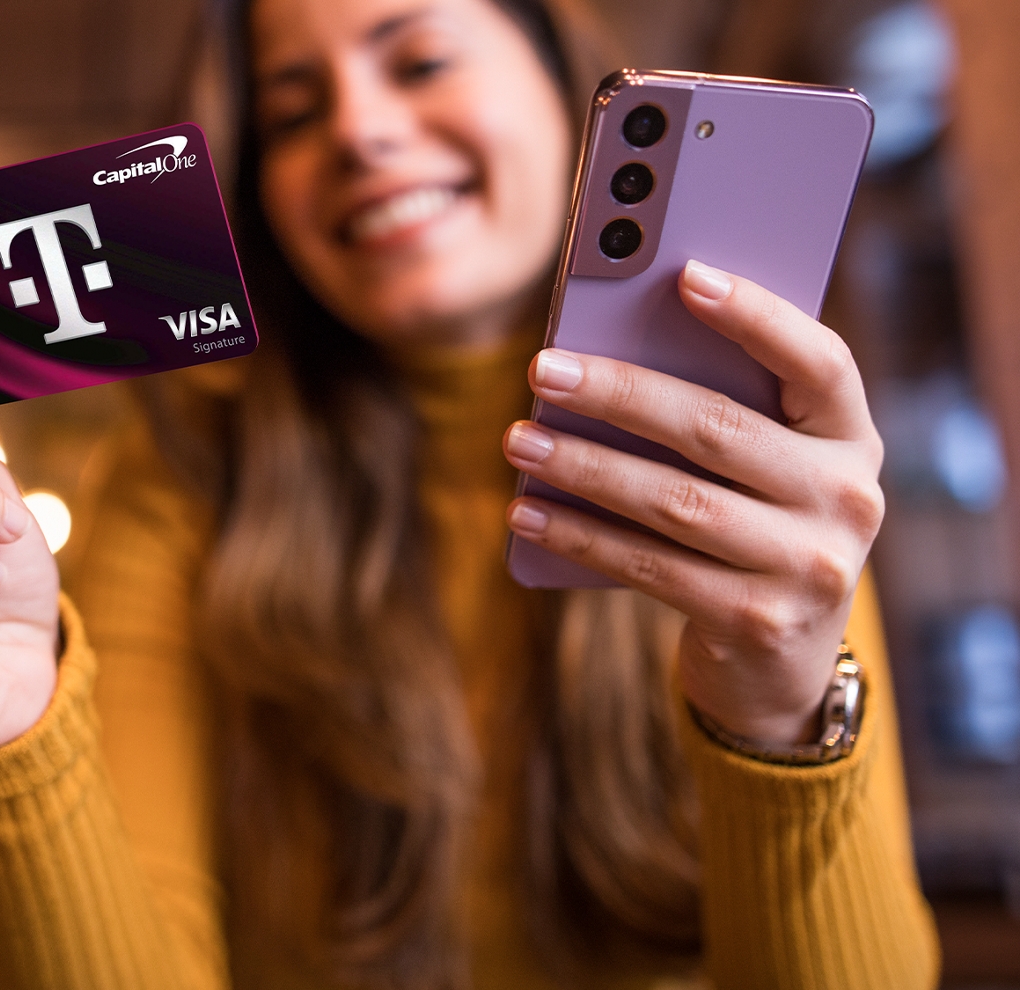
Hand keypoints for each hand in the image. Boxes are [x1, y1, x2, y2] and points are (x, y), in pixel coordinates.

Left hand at [503, 260, 884, 744]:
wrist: (779, 663)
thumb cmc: (754, 529)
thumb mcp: (765, 469)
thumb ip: (724, 411)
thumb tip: (606, 352)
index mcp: (852, 438)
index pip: (819, 361)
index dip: (758, 316)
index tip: (686, 275)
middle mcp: (847, 499)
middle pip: (718, 428)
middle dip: (620, 393)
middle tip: (545, 367)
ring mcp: (808, 566)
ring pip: (675, 501)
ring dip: (585, 466)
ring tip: (520, 439)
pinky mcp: (756, 621)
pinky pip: (650, 566)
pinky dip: (581, 535)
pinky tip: (529, 512)